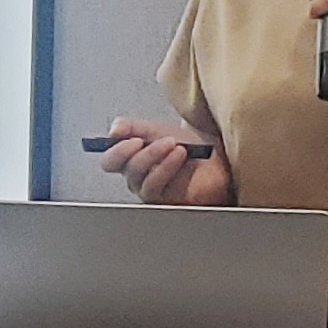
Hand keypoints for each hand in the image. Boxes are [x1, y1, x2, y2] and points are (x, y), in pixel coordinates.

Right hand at [98, 116, 231, 204]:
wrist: (216, 159)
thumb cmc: (188, 147)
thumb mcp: (158, 129)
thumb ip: (133, 127)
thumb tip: (113, 130)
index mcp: (132, 160)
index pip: (111, 160)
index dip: (116, 150)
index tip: (131, 137)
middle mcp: (138, 178)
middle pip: (124, 168)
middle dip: (137, 151)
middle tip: (150, 139)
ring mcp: (151, 191)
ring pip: (140, 178)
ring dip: (154, 156)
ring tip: (173, 143)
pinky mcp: (166, 201)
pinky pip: (158, 187)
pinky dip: (168, 167)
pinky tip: (180, 154)